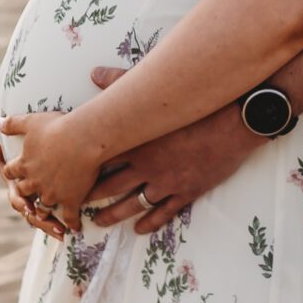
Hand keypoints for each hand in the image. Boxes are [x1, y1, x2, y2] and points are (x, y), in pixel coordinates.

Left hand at [0, 106, 105, 225]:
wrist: (83, 139)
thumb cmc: (58, 127)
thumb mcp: (31, 121)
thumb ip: (13, 123)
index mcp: (23, 164)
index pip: (9, 171)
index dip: (11, 171)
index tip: (13, 173)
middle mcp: (34, 182)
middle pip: (24, 191)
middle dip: (24, 194)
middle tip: (28, 196)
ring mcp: (52, 193)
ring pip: (44, 207)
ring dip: (45, 211)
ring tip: (48, 215)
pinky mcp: (70, 200)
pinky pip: (69, 216)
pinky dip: (72, 223)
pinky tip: (75, 228)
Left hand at [81, 65, 256, 234]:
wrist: (233, 123)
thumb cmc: (195, 105)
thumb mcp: (157, 93)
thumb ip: (121, 82)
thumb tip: (95, 73)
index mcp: (137, 143)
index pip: (101, 160)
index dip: (83, 169)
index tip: (69, 176)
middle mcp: (148, 167)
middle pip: (111, 186)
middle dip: (91, 196)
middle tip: (75, 205)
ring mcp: (167, 182)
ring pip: (133, 204)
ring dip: (114, 214)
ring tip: (99, 221)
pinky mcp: (187, 191)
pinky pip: (164, 212)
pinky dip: (150, 222)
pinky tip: (139, 229)